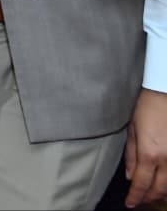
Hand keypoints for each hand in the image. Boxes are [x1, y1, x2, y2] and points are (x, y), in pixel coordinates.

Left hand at [125, 87, 166, 206]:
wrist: (165, 93)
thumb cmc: (146, 108)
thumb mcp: (132, 130)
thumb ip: (131, 155)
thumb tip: (130, 175)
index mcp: (150, 153)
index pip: (142, 183)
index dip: (136, 196)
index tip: (130, 204)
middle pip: (160, 188)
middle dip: (149, 198)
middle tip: (139, 202)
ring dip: (162, 193)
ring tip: (152, 195)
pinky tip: (165, 184)